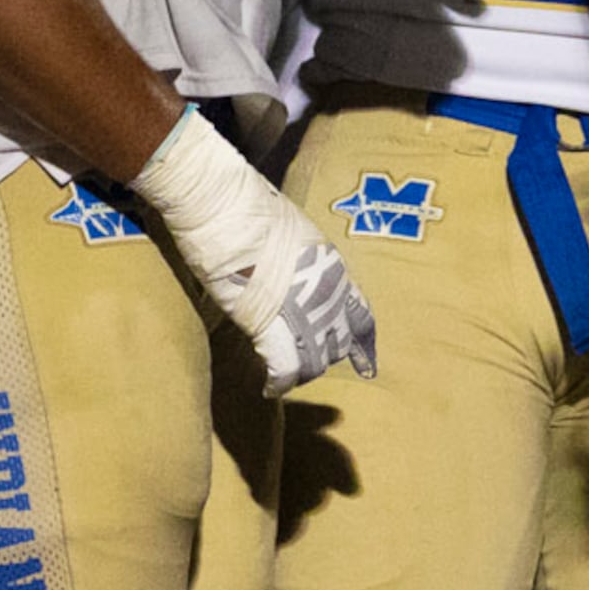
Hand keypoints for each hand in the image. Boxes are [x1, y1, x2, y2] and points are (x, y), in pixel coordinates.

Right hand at [128, 113, 379, 393]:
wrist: (222, 201)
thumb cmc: (246, 205)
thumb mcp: (289, 229)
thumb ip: (298, 258)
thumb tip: (289, 269)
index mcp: (332, 265)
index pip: (360, 313)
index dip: (362, 342)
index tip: (366, 363)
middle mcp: (326, 292)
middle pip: (337, 342)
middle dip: (323, 357)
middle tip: (307, 366)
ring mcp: (303, 310)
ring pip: (315, 360)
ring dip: (301, 371)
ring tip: (284, 376)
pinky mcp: (271, 324)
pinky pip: (285, 368)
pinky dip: (277, 382)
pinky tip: (269, 388)